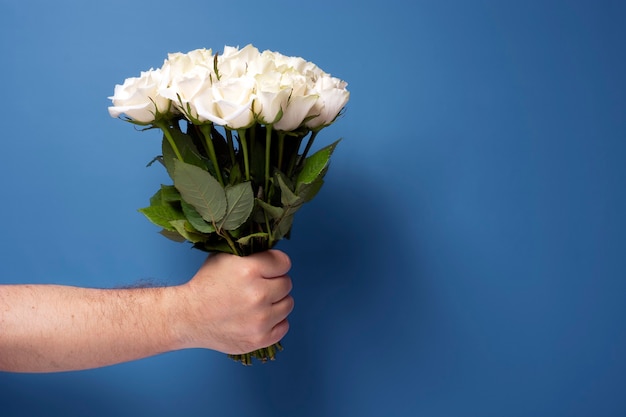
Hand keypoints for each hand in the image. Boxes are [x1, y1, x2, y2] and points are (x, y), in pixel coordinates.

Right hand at [175, 250, 293, 354]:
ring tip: (257, 303)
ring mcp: (260, 319)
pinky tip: (259, 317)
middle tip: (258, 287)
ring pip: (288, 304)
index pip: (284, 262)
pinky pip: (284, 326)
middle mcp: (258, 294)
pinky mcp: (260, 338)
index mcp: (249, 270)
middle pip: (287, 283)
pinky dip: (274, 322)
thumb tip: (272, 248)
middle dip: (275, 283)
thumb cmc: (206, 285)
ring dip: (276, 302)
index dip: (275, 264)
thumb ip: (250, 252)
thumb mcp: (224, 257)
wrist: (187, 317)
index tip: (266, 269)